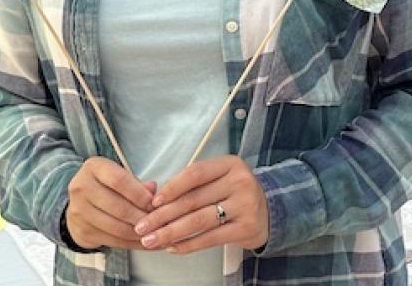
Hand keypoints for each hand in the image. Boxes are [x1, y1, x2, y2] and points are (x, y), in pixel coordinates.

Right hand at [65, 157, 156, 249]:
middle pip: (118, 207)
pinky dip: (132, 243)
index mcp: (94, 168)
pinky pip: (112, 240)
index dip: (139, 193)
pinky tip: (145, 242)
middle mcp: (82, 188)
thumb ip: (137, 184)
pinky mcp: (83, 231)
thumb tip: (153, 189)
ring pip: (116, 227)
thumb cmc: (107, 187)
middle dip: (142, 216)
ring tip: (156, 233)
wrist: (80, 204)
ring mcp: (79, 211)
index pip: (119, 180)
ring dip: (139, 233)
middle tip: (159, 222)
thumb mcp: (121, 177)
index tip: (154, 202)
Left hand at [135, 155, 269, 253]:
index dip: (171, 188)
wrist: (269, 211)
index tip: (152, 202)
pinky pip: (210, 238)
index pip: (195, 173)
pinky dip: (188, 244)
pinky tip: (173, 247)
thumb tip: (154, 200)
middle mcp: (240, 182)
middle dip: (162, 215)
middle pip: (193, 200)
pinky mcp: (246, 227)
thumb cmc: (234, 193)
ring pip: (199, 220)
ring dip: (170, 232)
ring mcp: (245, 205)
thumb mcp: (219, 178)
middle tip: (142, 226)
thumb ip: (193, 185)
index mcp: (230, 164)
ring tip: (151, 240)